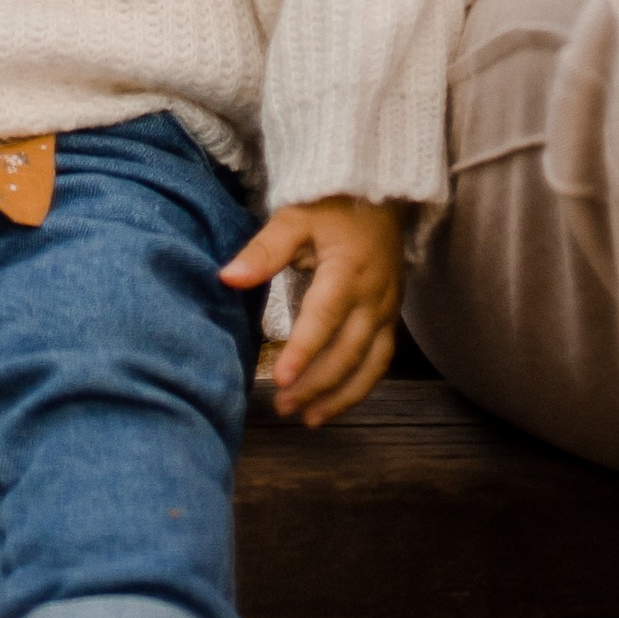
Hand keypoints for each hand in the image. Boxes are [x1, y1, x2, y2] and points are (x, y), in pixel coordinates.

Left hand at [223, 195, 404, 427]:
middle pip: (347, 350)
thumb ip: (263, 251)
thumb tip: (227, 277)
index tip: (281, 379)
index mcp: (348, 270)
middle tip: (282, 405)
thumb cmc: (330, 208)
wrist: (380, 199)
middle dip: (316, 383)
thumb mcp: (294, 219)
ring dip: (340, 395)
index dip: (304, 350)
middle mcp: (373, 296)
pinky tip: (333, 405)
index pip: (324, 317)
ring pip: (370, 365)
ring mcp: (387, 310)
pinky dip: (359, 388)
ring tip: (307, 418)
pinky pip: (380, 362)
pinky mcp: (391, 319)